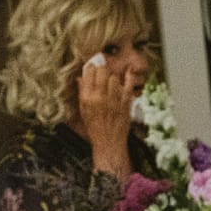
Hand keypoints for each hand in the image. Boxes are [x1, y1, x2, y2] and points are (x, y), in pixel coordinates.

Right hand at [77, 58, 137, 176]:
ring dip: (113, 76)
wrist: (109, 143)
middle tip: (103, 70)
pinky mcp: (125, 105)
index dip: (92, 67)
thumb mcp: (83, 111)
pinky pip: (128, 87)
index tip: (93, 67)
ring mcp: (113, 101)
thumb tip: (80, 78)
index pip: (89, 73)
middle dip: (102, 69)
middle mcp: (100, 97)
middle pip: (102, 72)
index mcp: (87, 98)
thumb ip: (82, 93)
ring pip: (114, 77)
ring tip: (112, 79)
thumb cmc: (94, 128)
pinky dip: (129, 78)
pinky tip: (130, 71)